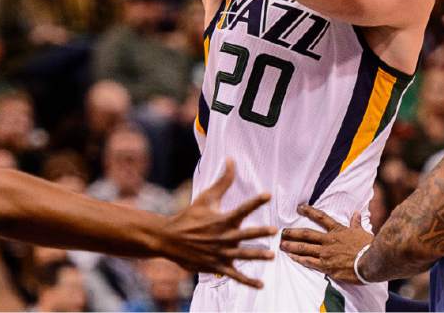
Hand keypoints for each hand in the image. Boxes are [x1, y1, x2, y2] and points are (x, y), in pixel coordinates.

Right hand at [163, 159, 275, 286]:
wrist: (170, 239)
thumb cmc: (190, 216)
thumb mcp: (207, 197)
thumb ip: (223, 181)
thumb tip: (231, 159)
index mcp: (222, 219)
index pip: (242, 208)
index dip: (255, 201)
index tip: (268, 195)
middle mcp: (223, 237)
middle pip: (244, 234)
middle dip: (259, 233)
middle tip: (274, 231)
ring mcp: (220, 253)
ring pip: (242, 255)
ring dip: (257, 256)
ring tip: (271, 256)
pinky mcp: (217, 266)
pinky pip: (235, 276)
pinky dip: (248, 281)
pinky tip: (260, 285)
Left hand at [279, 204, 372, 283]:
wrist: (371, 261)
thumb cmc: (368, 246)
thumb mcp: (362, 232)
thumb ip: (356, 223)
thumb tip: (356, 213)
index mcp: (338, 230)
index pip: (321, 217)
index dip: (309, 211)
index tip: (299, 208)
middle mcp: (329, 240)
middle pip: (307, 234)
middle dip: (293, 233)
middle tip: (282, 232)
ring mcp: (326, 253)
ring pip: (305, 248)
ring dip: (292, 246)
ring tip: (281, 245)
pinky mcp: (326, 266)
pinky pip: (309, 262)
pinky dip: (299, 259)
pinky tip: (291, 258)